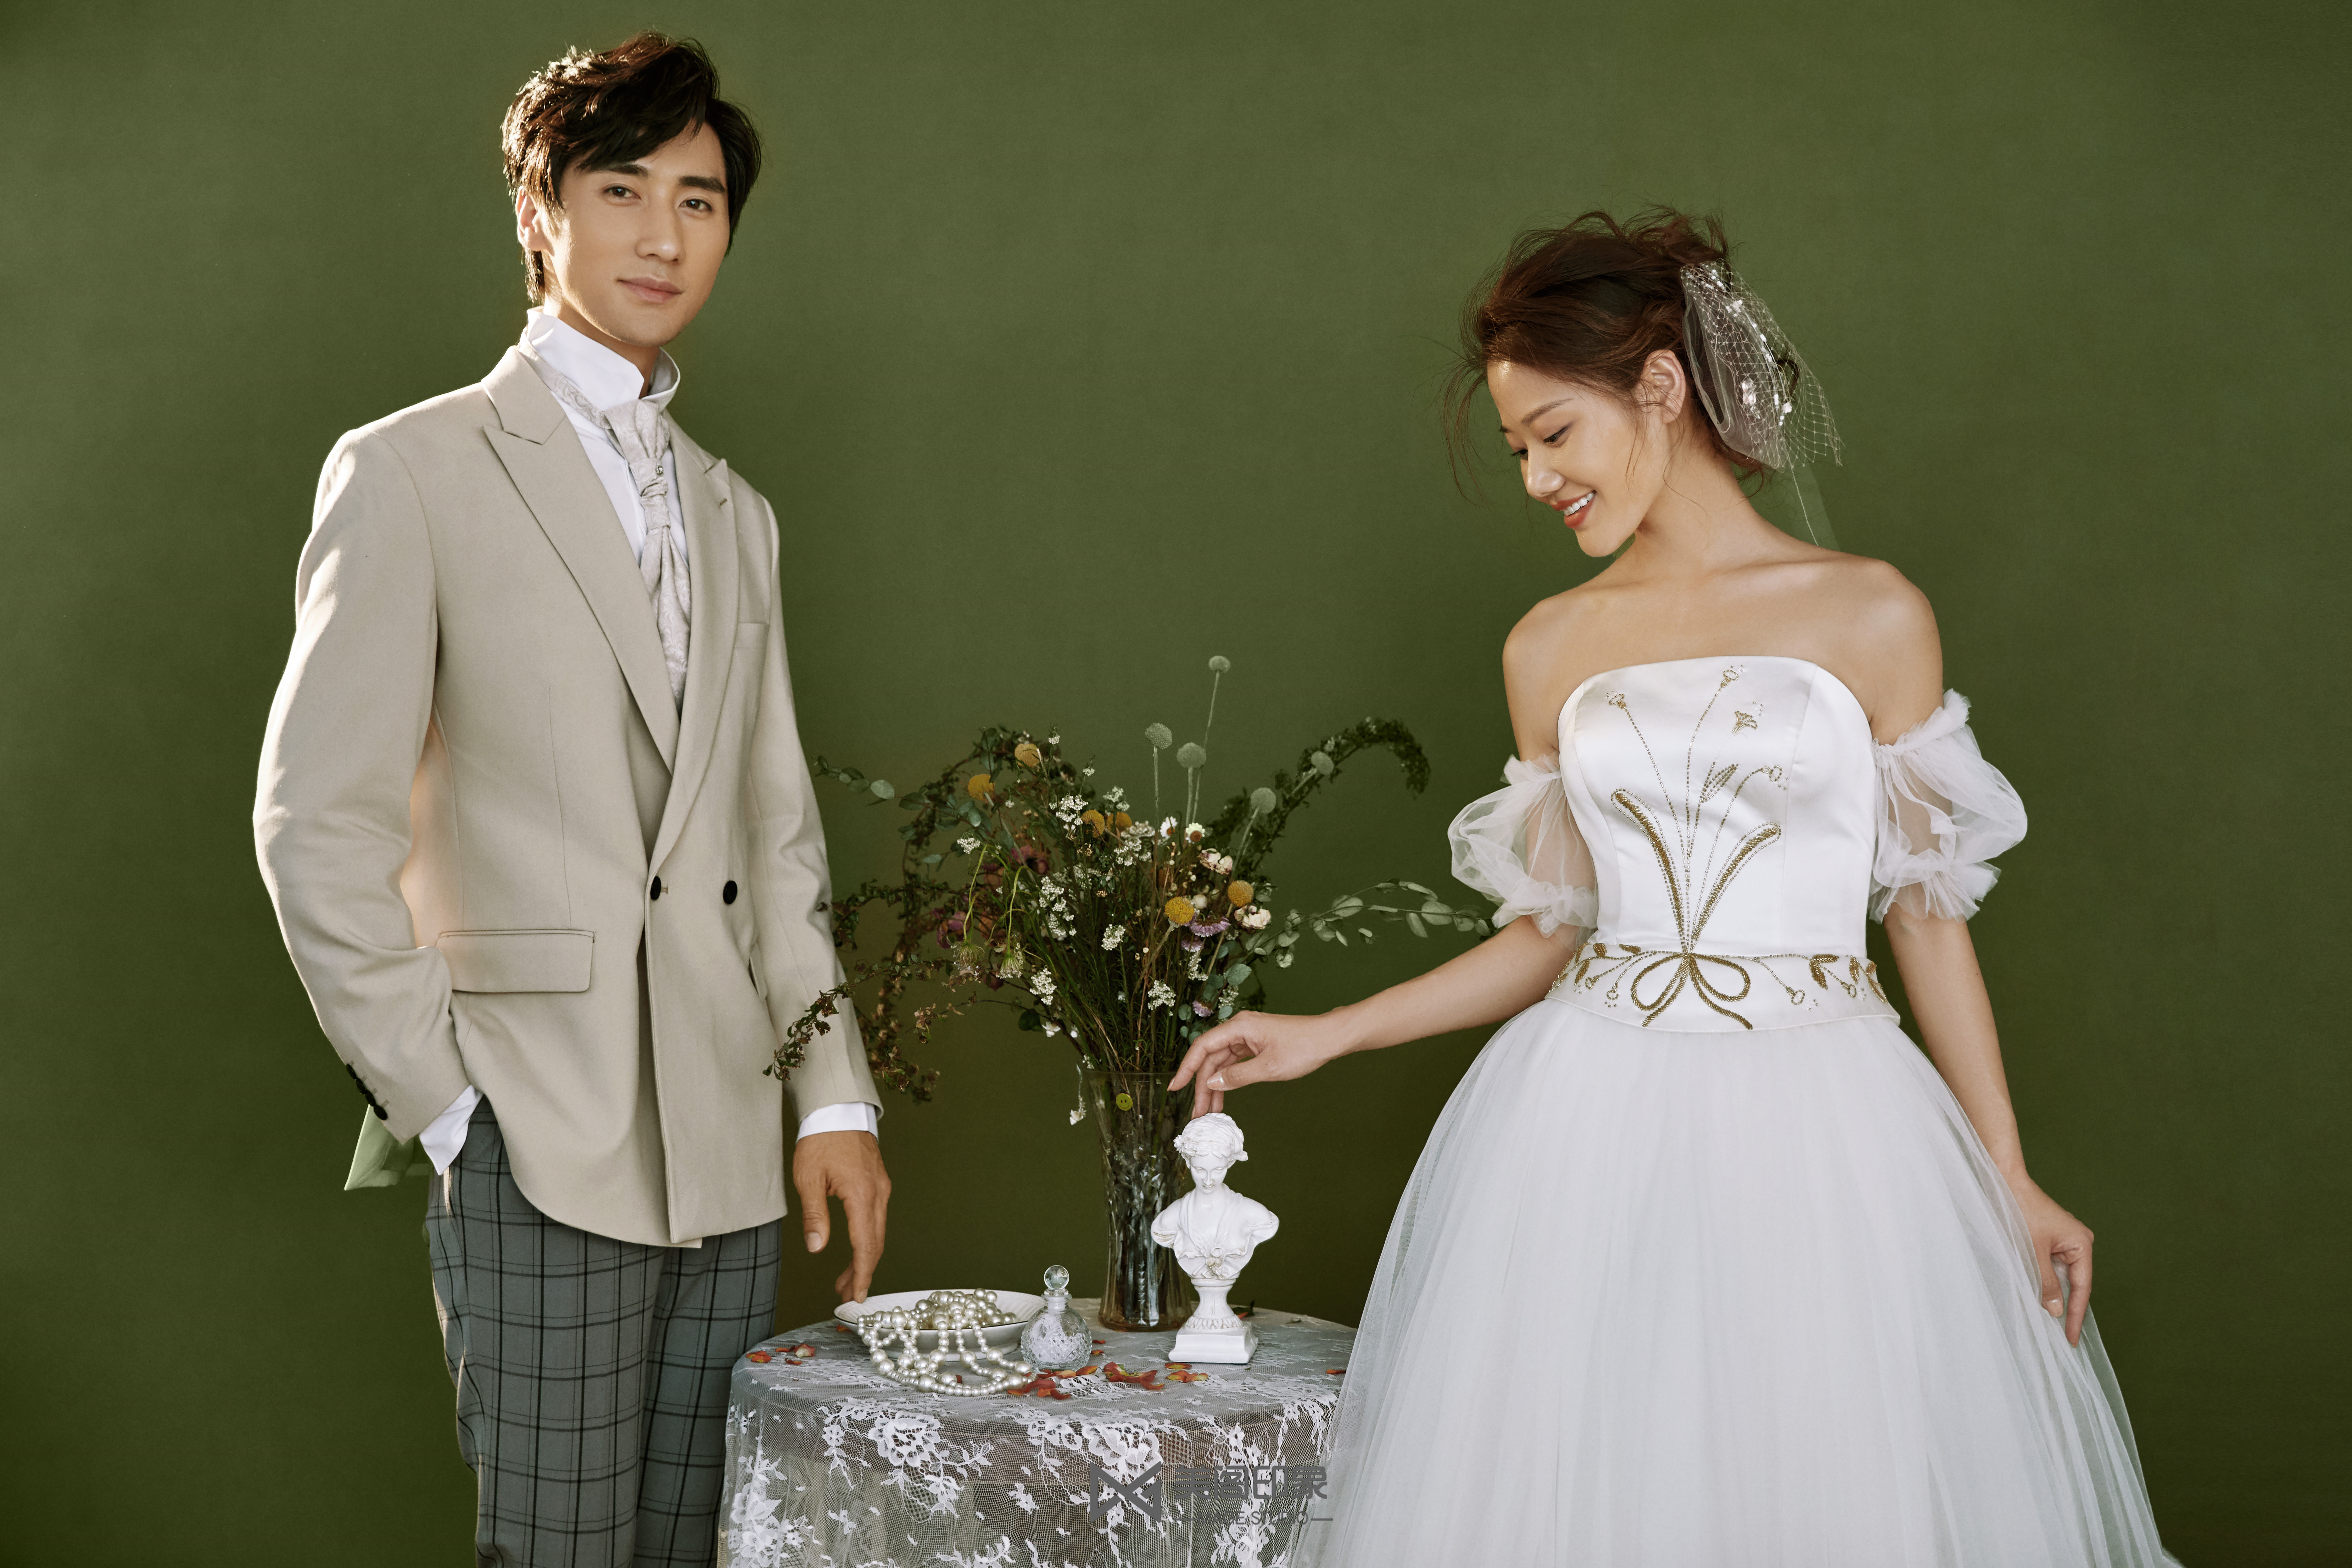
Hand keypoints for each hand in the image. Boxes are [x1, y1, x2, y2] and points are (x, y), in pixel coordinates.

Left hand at [792, 1130, 889, 1302]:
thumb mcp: (808, 1178)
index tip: (857, 1294)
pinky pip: (877, 1218)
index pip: (865, 1244)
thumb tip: (817, 1248)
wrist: (837, 1109)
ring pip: (878, 1232)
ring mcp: (882, 1188)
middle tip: (847, 1292)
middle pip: (876, 1243)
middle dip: (863, 1272)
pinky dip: (868, 1238)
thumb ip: (814, 1215)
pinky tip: (856, 1247)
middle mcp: (878, 1193)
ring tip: (847, 1278)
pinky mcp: (879, 1183)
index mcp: (861, 1194)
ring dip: (865, 1257)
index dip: (862, 1273)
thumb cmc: (821, 1140)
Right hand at [1168, 1011, 1345, 1118]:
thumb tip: (1213, 1083)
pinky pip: (1234, 1064)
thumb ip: (1238, 1076)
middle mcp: (1239, 1029)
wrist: (1329, 1038)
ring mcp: (1247, 1038)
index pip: (1203, 1047)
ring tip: (1209, 1112)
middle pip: (1211, 1058)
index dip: (1187, 1068)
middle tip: (1198, 1113)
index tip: (1175, 1087)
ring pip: (1222, 1063)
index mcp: (1239, 1027)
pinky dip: (1228, 1081)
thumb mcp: (1268, 1068)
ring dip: (1215, 1086)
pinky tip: (1223, 1097)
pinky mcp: (1255, 1046)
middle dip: (1202, 1086)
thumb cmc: (1303, 1048)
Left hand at [2006, 1170, 2093, 1346]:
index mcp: (2081, 1244)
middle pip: (2073, 1283)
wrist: (2004, 1180)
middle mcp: (2077, 1242)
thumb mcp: (2032, 1253)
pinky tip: (2037, 1296)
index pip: (2081, 1288)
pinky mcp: (2049, 1238)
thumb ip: (2046, 1284)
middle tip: (2062, 1338)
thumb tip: (2056, 1310)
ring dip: (2051, 1294)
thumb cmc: (2019, 1211)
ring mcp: (2064, 1240)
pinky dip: (2042, 1280)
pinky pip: (2049, 1266)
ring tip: (2047, 1322)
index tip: (2072, 1339)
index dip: (2075, 1316)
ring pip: (2059, 1276)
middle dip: (2064, 1308)